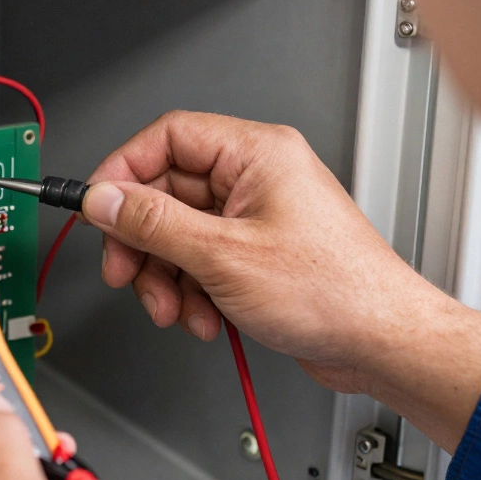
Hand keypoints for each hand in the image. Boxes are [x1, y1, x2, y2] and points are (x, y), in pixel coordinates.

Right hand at [83, 111, 480, 450]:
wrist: (381, 342)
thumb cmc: (335, 292)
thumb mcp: (223, 256)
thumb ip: (154, 224)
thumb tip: (105, 200)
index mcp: (257, 153)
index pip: (167, 137)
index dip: (124, 171)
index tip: (99, 207)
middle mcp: (256, 178)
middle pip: (166, 192)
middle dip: (143, 242)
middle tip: (125, 272)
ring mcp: (255, 217)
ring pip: (178, 234)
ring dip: (166, 278)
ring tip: (175, 309)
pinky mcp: (255, 253)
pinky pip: (199, 261)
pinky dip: (191, 292)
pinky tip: (204, 317)